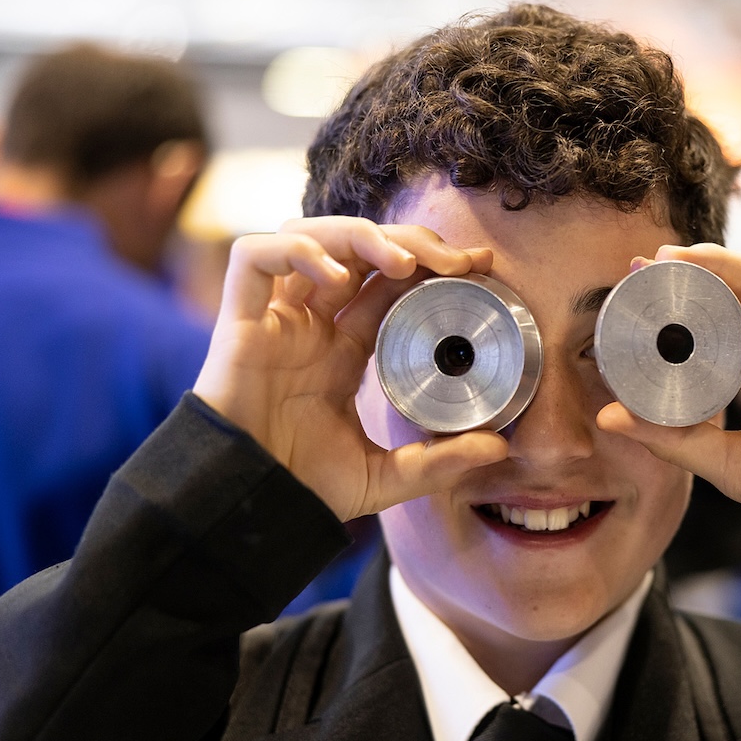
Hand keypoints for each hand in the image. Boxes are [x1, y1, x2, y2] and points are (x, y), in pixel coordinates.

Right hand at [193, 217, 507, 519]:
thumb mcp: (386, 476)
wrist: (250, 505)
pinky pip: (255, 257)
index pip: (389, 284)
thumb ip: (439, 462)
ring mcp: (276, 318)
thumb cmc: (305, 488)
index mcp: (343, 350)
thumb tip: (501, 450)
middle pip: (359, 250)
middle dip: (410, 240)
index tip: (477, 264)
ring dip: (362, 235)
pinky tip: (337, 278)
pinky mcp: (239, 320)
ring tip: (406, 262)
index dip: (430, 264)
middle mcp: (311, 324)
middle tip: (457, 260)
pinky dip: (298, 251)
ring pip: (311, 236)